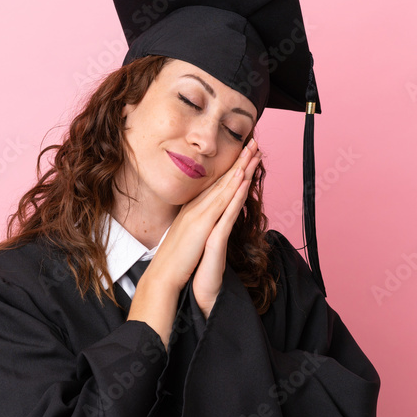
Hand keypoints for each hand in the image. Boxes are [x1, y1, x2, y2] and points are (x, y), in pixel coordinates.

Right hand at [144, 138, 262, 310]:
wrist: (162, 275)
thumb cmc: (174, 260)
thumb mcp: (186, 236)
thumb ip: (195, 225)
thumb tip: (202, 221)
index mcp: (192, 209)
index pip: (215, 184)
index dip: (230, 168)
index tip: (243, 154)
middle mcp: (195, 206)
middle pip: (221, 179)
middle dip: (239, 160)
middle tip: (253, 142)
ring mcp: (198, 214)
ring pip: (224, 187)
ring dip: (240, 168)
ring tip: (254, 151)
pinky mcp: (202, 225)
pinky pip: (222, 204)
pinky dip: (233, 190)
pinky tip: (243, 177)